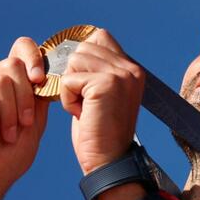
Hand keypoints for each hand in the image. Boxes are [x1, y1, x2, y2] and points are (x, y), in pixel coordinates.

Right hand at [0, 37, 49, 199]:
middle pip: (14, 64)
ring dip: (9, 115)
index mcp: (11, 83)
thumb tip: (49, 72)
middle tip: (21, 126)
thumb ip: (40, 98)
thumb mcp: (35, 125)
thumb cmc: (9, 157)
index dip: (35, 56)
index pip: (22, 47)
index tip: (40, 81)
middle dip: (25, 99)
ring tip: (4, 135)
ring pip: (0, 82)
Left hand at [58, 29, 144, 175]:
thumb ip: (96, 71)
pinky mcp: (106, 85)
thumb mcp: (101, 95)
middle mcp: (131, 69)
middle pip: (83, 48)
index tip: (81, 83)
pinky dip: (67, 98)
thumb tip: (74, 49)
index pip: (99, 37)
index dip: (82, 56)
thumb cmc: (100, 133)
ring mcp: (121, 76)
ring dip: (70, 86)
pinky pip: (69, 79)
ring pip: (74, 61)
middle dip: (74, 74)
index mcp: (133, 70)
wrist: (108, 162)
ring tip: (84, 108)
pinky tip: (81, 114)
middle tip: (85, 101)